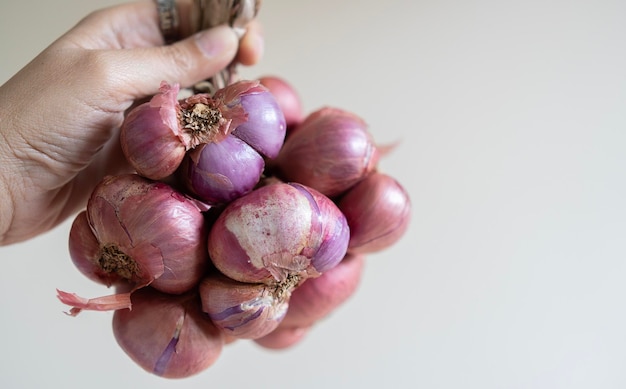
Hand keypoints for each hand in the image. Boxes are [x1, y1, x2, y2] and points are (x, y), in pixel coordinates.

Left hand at [0, 0, 262, 244]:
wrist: (1, 186)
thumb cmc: (37, 120)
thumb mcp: (107, 77)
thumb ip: (171, 60)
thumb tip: (228, 39)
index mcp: (121, 33)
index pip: (185, 14)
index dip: (222, 21)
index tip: (249, 43)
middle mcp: (134, 68)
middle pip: (197, 57)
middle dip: (228, 64)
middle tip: (251, 78)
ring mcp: (138, 110)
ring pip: (194, 100)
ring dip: (217, 107)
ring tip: (239, 115)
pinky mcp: (141, 148)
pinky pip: (182, 138)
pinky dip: (202, 141)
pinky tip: (216, 146)